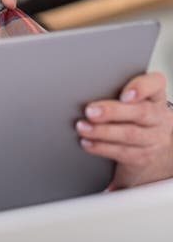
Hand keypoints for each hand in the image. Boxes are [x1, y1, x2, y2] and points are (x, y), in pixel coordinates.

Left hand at [76, 72, 172, 188]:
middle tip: (90, 110)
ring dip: (102, 131)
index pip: (156, 84)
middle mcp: (158, 117)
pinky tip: (87, 142)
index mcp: (154, 97)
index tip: (125, 94)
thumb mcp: (131, 102)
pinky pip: (122, 152)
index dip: (142, 88)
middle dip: (113, 111)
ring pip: (130, 134)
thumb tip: (83, 85)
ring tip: (82, 127)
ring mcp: (153, 138)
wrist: (151, 150)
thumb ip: (113, 91)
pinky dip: (101, 147)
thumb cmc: (132, 117)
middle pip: (140, 112)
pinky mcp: (143, 157)